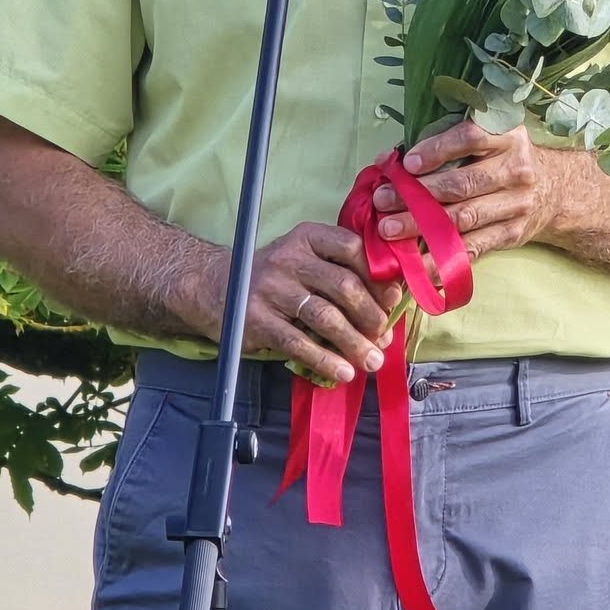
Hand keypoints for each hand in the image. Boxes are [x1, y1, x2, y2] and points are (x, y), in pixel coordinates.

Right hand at [191, 222, 402, 384]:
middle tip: (383, 338)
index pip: (351, 248)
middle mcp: (290, 258)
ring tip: (372, 361)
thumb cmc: (277, 277)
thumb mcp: (305, 259)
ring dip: (354, 343)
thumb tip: (389, 306)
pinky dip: (326, 360)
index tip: (393, 301)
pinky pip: (299, 343)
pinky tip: (343, 372)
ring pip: (325, 317)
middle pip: (343, 286)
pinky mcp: (257, 319)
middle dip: (371, 316)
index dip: (377, 277)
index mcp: (308, 237)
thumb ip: (341, 272)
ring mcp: (271, 288)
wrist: (216, 288)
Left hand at [372, 121, 575, 260]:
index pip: (471, 138)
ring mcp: (515, 205)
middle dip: (418, 194)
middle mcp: (515, 170)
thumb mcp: (490, 138)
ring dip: (422, 225)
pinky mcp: (511, 234)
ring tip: (390, 229)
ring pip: (464, 217)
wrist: (555, 189)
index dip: (438, 150)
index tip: (407, 162)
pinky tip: (418, 264)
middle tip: (382, 200)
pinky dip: (444, 258)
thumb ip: (447, 143)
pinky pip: (473, 248)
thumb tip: (391, 158)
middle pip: (462, 183)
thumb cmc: (504, 158)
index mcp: (508, 137)